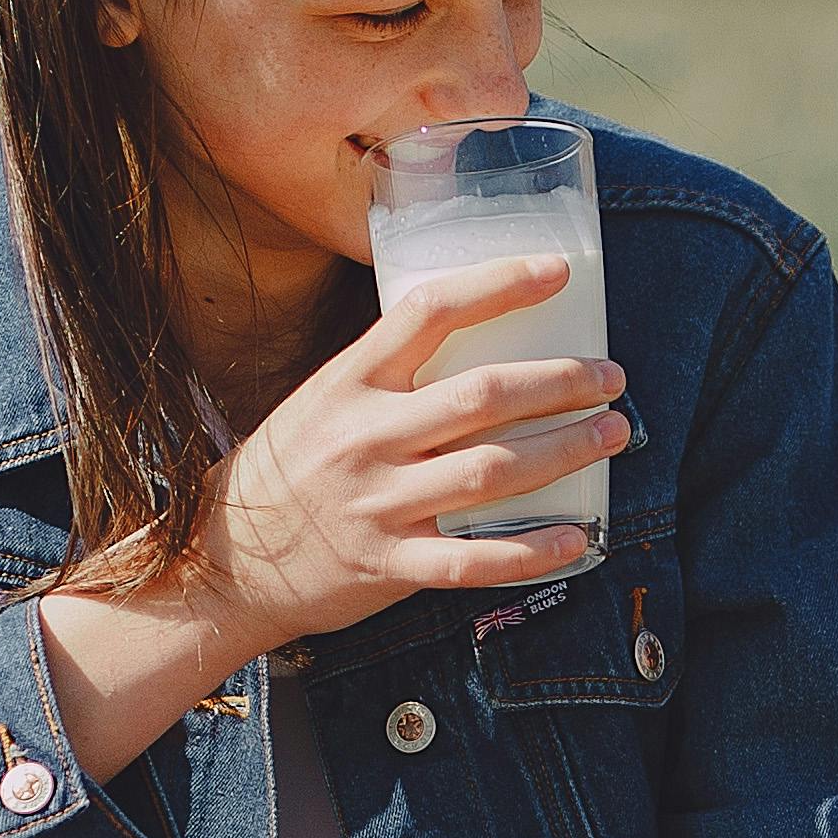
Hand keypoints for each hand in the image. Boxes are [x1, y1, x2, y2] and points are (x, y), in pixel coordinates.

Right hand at [36, 255, 621, 770]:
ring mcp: (377, 504)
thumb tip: (483, 332)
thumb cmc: (290, 469)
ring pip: (491, 471)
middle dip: (561, 382)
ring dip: (565, 451)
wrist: (225, 560)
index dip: (500, 284)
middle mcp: (365, 437)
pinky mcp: (388, 565)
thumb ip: (390, 373)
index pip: (430, 311)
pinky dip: (532, 551)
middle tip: (612, 378)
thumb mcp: (324, 399)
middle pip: (481, 396)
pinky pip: (473, 559)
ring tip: (613, 434)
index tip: (559, 272)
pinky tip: (578, 537)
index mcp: (349, 381)